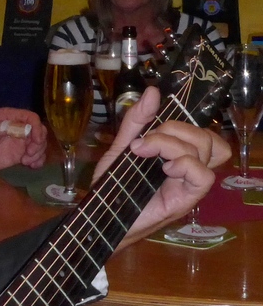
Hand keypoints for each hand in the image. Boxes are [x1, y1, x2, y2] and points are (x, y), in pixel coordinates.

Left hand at [0, 108, 46, 170]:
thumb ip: (5, 127)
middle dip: (38, 143)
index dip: (37, 128)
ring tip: (26, 162)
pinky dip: (38, 160)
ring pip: (40, 144)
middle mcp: (18, 128)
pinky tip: (32, 166)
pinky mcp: (19, 154)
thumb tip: (25, 128)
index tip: (35, 141)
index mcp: (11, 117)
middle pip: (40, 131)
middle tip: (29, 154)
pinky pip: (35, 156)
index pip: (32, 118)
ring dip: (38, 153)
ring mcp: (20, 142)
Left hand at [95, 87, 229, 248]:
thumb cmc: (114, 185)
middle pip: (203, 136)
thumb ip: (137, 121)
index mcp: (176, 154)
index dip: (181, 120)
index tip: (146, 128)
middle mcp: (188, 167)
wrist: (101, 215)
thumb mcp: (121, 146)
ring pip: (204, 150)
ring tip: (145, 154)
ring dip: (171, 145)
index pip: (202, 130)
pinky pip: (203, 176)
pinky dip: (184, 165)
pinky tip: (164, 170)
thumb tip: (154, 91)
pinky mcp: (187, 199)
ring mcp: (189, 183)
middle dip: (170, 130)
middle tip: (142, 144)